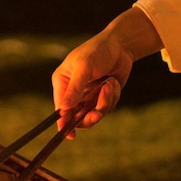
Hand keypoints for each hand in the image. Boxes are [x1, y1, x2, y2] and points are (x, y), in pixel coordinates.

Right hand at [51, 8, 162, 134]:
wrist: (121, 46)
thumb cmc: (98, 51)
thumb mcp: (84, 66)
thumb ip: (75, 88)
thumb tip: (63, 108)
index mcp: (62, 82)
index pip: (60, 108)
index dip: (63, 123)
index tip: (69, 134)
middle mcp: (73, 92)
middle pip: (77, 117)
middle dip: (90, 116)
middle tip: (97, 113)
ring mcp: (88, 96)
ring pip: (94, 113)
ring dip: (105, 101)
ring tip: (110, 84)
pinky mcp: (102, 97)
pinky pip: (107, 107)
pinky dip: (113, 96)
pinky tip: (114, 82)